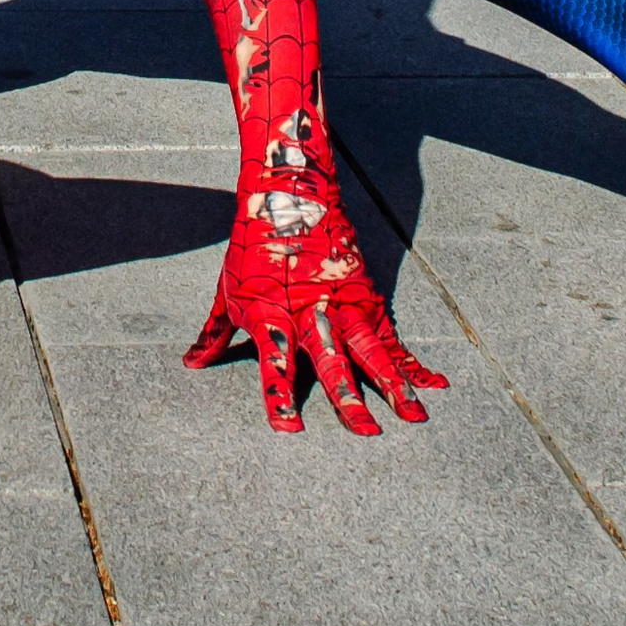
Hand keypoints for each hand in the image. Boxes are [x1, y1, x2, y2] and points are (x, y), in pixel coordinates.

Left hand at [185, 187, 446, 435]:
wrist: (290, 193)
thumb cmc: (252, 246)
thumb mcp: (228, 290)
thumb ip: (214, 333)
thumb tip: (191, 365)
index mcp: (272, 315)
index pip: (275, 362)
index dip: (280, 396)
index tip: (288, 429)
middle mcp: (311, 313)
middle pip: (333, 361)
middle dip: (348, 397)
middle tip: (365, 432)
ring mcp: (343, 304)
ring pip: (372, 349)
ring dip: (392, 384)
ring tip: (413, 416)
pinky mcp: (366, 297)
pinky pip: (392, 337)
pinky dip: (413, 362)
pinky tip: (434, 383)